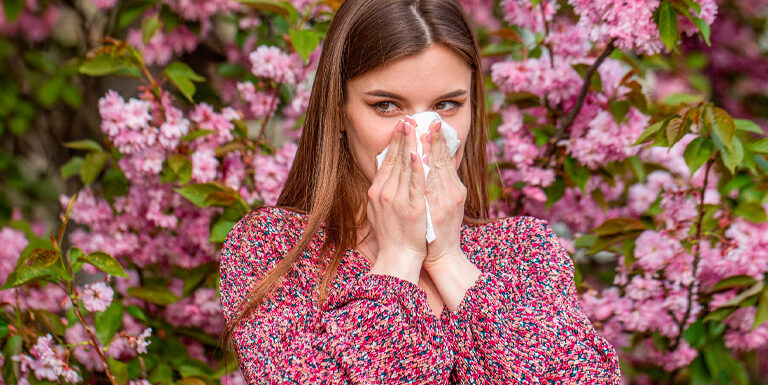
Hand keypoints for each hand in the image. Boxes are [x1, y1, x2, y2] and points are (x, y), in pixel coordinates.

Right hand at [366, 117, 427, 283]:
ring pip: (406, 167)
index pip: (386, 161)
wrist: (399, 257)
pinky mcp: (413, 208)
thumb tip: (384, 170)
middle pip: (395, 160)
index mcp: (376, 192)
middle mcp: (385, 193)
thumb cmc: (392, 234)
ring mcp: (399, 200)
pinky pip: (415, 183)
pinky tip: (418, 153)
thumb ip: (381, 190)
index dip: (394, 142)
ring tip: (416, 128)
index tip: (400, 127)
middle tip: (407, 119)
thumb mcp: (377, 210)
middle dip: (402, 138)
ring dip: (411, 145)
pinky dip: (416, 167)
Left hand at [420, 120, 466, 269]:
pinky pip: (421, 184)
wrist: (439, 255)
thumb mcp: (450, 202)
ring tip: (418, 127)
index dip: (440, 140)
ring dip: (424, 146)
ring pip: (430, 168)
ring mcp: (437, 201)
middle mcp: (449, 192)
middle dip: (432, 138)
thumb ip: (447, 180)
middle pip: (439, 159)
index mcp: (454, 189)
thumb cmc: (440, 229)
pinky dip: (419, 168)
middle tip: (426, 117)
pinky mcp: (424, 209)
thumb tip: (443, 157)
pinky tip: (416, 153)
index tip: (434, 122)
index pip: (445, 159)